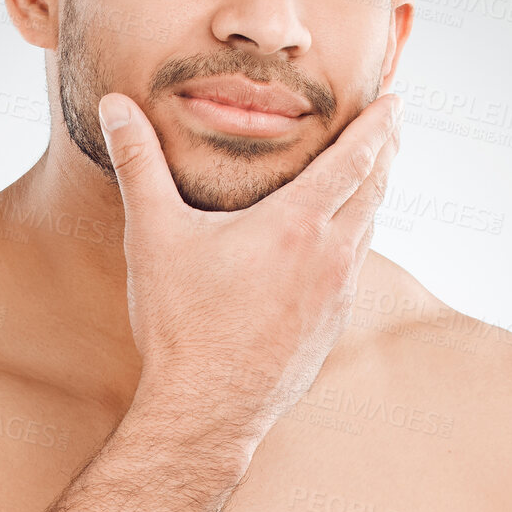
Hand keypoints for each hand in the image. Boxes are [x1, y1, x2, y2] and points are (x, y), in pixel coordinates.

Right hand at [98, 90, 401, 446]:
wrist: (206, 411)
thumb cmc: (180, 324)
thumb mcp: (153, 235)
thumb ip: (138, 163)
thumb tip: (115, 105)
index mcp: (297, 225)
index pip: (354, 159)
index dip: (378, 126)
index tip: (396, 101)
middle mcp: (330, 257)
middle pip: (374, 191)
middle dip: (385, 153)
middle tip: (392, 128)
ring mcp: (335, 298)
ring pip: (367, 233)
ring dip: (372, 199)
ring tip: (369, 180)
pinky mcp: (329, 330)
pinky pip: (351, 273)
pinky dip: (353, 245)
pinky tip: (336, 250)